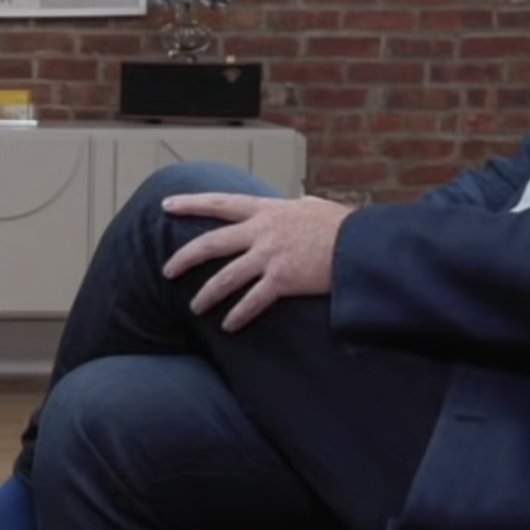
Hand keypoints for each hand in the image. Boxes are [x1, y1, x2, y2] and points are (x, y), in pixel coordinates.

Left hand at [160, 192, 356, 331]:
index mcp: (267, 210)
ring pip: (225, 277)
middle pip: (211, 243)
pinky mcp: (283, 280)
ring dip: (206, 294)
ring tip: (195, 307)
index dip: (191, 203)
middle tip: (166, 270)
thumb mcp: (316, 208)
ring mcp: (271, 256)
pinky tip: (228, 326)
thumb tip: (301, 202)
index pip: (221, 203)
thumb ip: (301, 206)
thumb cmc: (343, 227)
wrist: (362, 245)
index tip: (167, 205)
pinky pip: (251, 301)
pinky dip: (238, 315)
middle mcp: (263, 231)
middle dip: (184, 258)